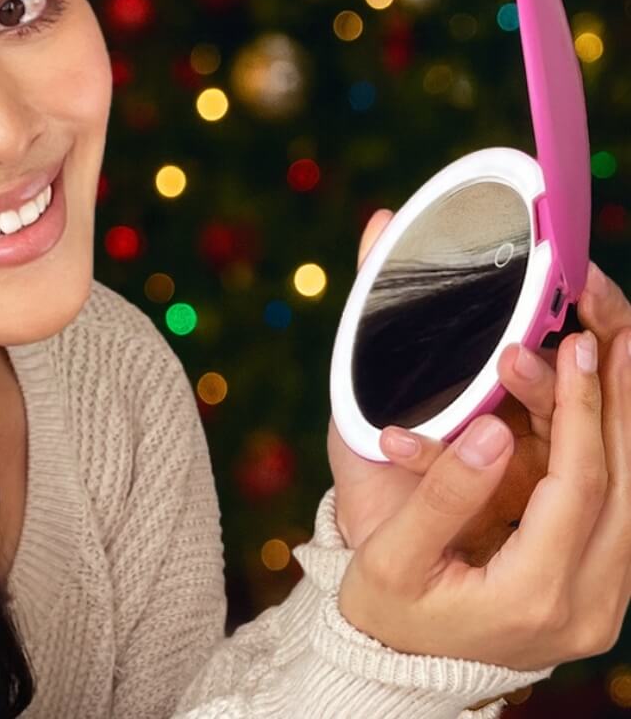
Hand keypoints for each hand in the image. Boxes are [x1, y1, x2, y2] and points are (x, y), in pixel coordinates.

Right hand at [336, 263, 630, 670]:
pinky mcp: (600, 590)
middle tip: (615, 326)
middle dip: (620, 399)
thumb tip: (492, 428)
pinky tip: (603, 402)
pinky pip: (620, 509)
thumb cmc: (387, 607)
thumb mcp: (393, 555)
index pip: (578, 486)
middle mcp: (588, 606)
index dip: (580, 409)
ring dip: (622, 419)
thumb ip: (444, 493)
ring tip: (618, 349)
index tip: (576, 343)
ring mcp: (602, 602)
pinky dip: (613, 448)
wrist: (401, 667)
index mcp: (533, 596)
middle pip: (626, 485)